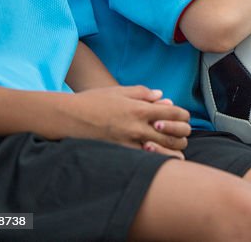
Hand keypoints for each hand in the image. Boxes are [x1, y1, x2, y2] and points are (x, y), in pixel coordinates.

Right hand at [63, 86, 190, 156]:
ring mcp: (129, 143)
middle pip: (174, 134)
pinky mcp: (120, 153)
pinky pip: (145, 159)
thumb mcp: (119, 91)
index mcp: (140, 109)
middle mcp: (137, 127)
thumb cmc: (93, 101)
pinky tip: (155, 153)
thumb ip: (143, 93)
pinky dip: (155, 157)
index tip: (182, 116)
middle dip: (182, 134)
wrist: (67, 118)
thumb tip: (162, 96)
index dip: (183, 115)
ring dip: (172, 148)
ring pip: (163, 150)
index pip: (175, 113)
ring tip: (171, 145)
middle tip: (181, 133)